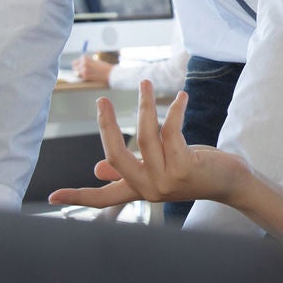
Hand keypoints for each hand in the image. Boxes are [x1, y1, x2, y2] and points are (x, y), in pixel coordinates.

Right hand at [47, 82, 250, 210]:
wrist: (231, 183)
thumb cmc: (193, 171)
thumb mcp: (159, 169)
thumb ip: (130, 169)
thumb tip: (97, 169)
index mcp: (139, 191)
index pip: (102, 198)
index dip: (77, 196)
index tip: (51, 198)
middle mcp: (149, 189)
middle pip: (115, 156)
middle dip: (106, 126)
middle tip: (101, 100)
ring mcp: (166, 181)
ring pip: (144, 136)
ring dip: (145, 105)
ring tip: (146, 84)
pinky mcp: (183, 167)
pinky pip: (170, 130)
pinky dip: (174, 110)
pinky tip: (182, 96)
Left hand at [72, 54, 115, 84]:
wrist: (110, 73)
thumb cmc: (103, 67)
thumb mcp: (94, 61)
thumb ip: (86, 62)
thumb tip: (79, 66)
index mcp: (85, 58)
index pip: (75, 62)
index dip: (78, 64)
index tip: (81, 66)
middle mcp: (83, 63)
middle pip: (74, 67)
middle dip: (78, 69)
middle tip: (83, 71)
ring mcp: (83, 70)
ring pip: (76, 73)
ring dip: (80, 74)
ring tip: (88, 73)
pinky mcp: (85, 77)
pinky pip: (81, 77)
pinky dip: (84, 77)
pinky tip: (91, 76)